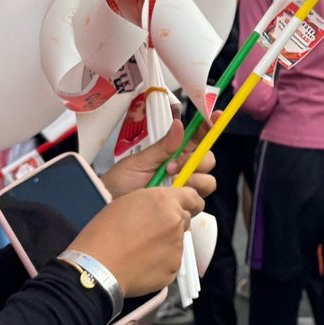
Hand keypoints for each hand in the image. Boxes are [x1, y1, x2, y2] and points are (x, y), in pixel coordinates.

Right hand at [69, 185, 206, 295]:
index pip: (193, 196)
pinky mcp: (174, 268)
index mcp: (164, 201)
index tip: (179, 207)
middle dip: (172, 223)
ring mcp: (177, 246)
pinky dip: (160, 263)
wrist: (98, 266)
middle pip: (185, 219)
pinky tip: (141, 263)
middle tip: (150, 232)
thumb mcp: (126, 202)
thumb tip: (163, 208)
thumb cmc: (104, 232)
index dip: (186, 202)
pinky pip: (171, 262)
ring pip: (177, 242)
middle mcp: (176, 221)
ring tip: (140, 250)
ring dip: (165, 244)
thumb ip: (153, 202)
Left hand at [101, 123, 217, 199]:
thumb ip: (163, 146)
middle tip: (173, 165)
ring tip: (170, 181)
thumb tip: (179, 125)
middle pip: (208, 160)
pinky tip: (171, 197)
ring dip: (192, 179)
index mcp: (174, 154)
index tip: (215, 116)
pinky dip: (188, 198)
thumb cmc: (120, 184)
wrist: (108, 206)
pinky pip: (198, 203)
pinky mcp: (182, 208)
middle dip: (196, 161)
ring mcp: (183, 190)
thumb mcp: (139, 161)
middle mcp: (182, 171)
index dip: (210, 126)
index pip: (199, 138)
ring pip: (207, 182)